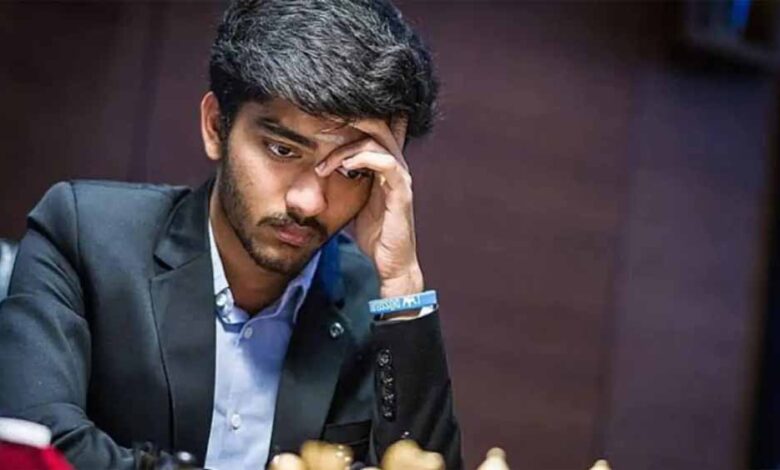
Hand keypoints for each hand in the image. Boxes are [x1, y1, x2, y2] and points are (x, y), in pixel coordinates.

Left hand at [315, 116, 422, 298]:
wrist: (391, 262)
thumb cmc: (374, 233)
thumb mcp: (353, 200)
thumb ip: (344, 179)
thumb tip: (315, 168)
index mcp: (385, 164)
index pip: (374, 128)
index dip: (352, 116)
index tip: (320, 118)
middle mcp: (396, 165)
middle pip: (378, 124)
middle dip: (348, 119)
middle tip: (318, 124)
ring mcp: (401, 177)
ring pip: (378, 140)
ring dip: (345, 147)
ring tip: (323, 164)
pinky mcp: (401, 191)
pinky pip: (385, 162)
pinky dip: (361, 158)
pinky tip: (341, 167)